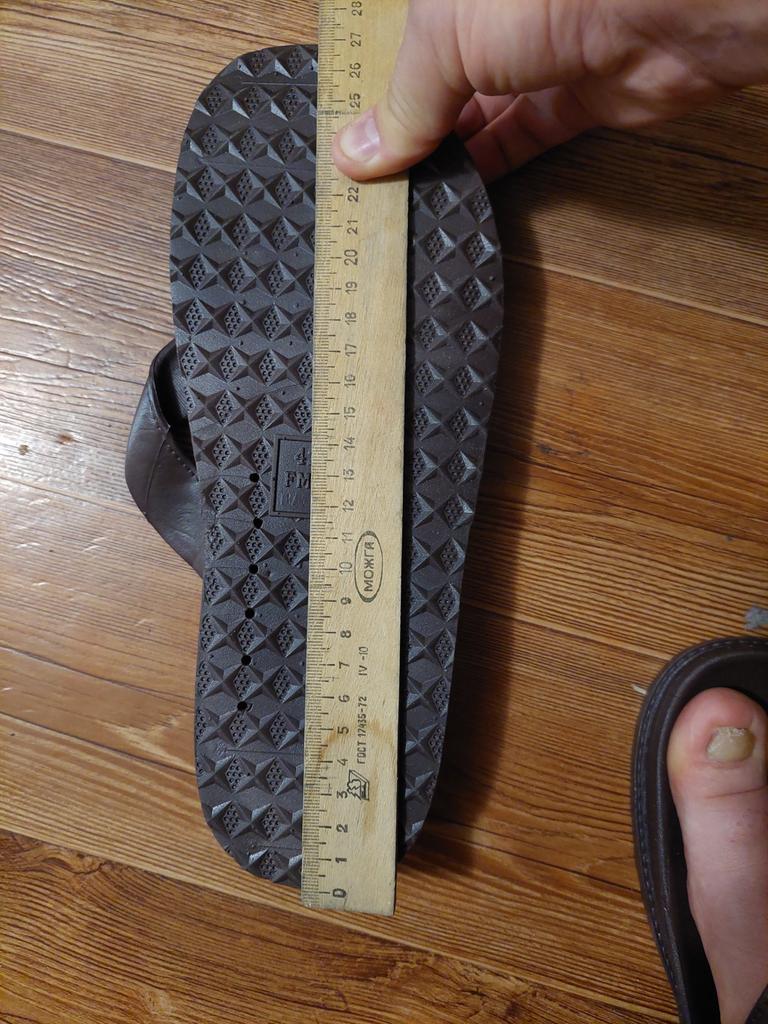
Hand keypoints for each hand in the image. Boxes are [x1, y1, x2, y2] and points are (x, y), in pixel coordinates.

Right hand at [332, 0, 767, 181]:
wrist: (661, 11)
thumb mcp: (444, 41)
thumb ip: (403, 104)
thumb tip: (358, 154)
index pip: (403, 46)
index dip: (375, 92)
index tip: (352, 145)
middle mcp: (497, 19)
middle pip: (440, 85)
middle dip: (410, 133)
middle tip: (376, 182)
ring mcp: (539, 58)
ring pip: (479, 119)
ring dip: (447, 159)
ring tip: (409, 198)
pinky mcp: (576, 101)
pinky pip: (521, 142)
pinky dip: (490, 171)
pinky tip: (458, 195)